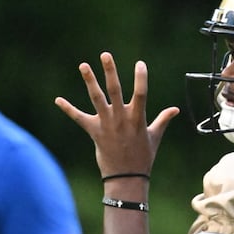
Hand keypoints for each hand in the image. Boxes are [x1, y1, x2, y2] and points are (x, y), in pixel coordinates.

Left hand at [54, 52, 179, 176]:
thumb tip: (175, 109)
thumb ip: (163, 120)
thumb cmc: (143, 157)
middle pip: (115, 90)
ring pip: (96, 99)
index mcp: (138, 118)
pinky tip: (58, 100)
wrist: (126, 178)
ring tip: (83, 65)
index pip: (141, 94)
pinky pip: (79, 118)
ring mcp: (107, 124)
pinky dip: (68, 109)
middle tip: (105, 55)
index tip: (140, 63)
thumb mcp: (155, 136)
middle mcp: (121, 118)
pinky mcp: (94, 132)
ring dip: (90, 81)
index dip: (141, 78)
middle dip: (110, 72)